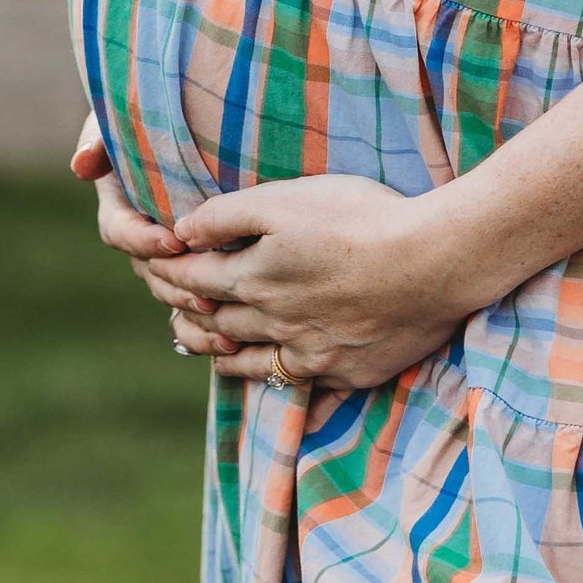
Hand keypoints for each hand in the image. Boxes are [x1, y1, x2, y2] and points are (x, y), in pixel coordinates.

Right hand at [71, 117, 203, 348]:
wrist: (206, 115)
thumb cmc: (155, 111)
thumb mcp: (124, 114)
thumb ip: (101, 135)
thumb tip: (80, 166)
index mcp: (121, 204)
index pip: (120, 231)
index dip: (143, 240)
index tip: (173, 241)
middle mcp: (142, 235)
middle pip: (149, 273)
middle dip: (175, 286)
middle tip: (206, 294)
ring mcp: (170, 257)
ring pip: (172, 294)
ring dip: (193, 311)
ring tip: (223, 319)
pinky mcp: (200, 268)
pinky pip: (195, 309)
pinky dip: (209, 330)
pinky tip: (233, 342)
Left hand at [162, 173, 490, 394]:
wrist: (432, 263)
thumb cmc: (359, 218)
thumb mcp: (286, 200)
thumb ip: (228, 216)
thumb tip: (180, 232)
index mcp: (252, 276)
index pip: (191, 279)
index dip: (167, 270)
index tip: (151, 263)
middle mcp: (271, 323)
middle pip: (214, 322)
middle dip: (185, 310)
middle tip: (169, 303)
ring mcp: (308, 352)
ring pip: (246, 358)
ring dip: (218, 348)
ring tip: (203, 342)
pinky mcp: (344, 369)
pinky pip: (294, 383)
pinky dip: (270, 377)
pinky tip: (267, 372)